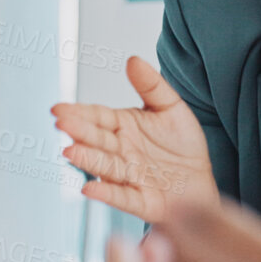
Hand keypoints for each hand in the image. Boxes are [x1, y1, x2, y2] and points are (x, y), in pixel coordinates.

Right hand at [53, 55, 217, 222]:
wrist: (202, 181)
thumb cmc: (183, 146)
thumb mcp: (172, 108)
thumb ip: (151, 85)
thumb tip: (132, 59)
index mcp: (123, 127)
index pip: (98, 117)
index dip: (79, 112)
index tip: (58, 108)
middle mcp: (121, 152)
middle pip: (97, 140)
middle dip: (79, 131)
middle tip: (61, 123)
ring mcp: (129, 177)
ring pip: (105, 166)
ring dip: (88, 160)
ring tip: (69, 151)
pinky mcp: (141, 201)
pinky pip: (122, 197)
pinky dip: (107, 193)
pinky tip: (89, 189)